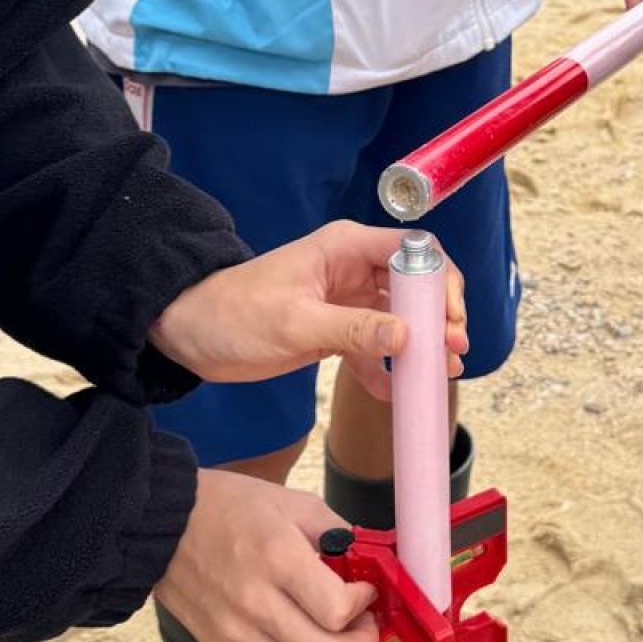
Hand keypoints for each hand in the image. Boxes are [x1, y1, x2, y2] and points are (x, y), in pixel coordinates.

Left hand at [151, 222, 467, 400]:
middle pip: (415, 287)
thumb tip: (408, 336)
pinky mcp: (335, 331)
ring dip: (421, 346)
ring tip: (441, 374)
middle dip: (439, 318)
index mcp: (345, 248)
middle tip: (453, 351)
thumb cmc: (232, 313)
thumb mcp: (294, 322)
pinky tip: (397, 393)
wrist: (189, 333)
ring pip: (400, 320)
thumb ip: (353, 329)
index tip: (450, 317)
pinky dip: (386, 370)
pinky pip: (373, 349)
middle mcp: (353, 270)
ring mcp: (346, 302)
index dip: (439, 280)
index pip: (413, 251)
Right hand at [155, 476, 378, 641]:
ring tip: (332, 629)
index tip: (363, 590)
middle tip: (361, 624)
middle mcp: (254, 603)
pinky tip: (289, 619)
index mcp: (277, 558)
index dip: (363, 605)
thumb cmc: (228, 507)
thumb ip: (339, 534)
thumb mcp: (294, 503)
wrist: (162, 524)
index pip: (337, 612)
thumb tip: (370, 565)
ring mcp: (234, 632)